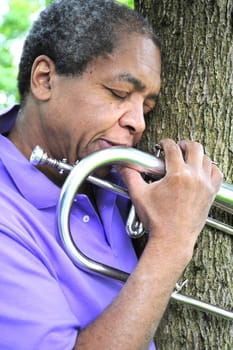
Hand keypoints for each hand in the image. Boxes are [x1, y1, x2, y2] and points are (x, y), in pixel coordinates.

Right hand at [120, 139, 222, 254]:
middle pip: (194, 147)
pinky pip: (217, 173)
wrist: (172, 239)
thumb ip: (130, 177)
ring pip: (207, 158)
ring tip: (188, 158)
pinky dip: (211, 167)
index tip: (163, 144)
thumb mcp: (140, 195)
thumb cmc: (158, 220)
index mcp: (177, 175)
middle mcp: (194, 177)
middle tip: (177, 148)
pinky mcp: (211, 194)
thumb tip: (122, 167)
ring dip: (197, 155)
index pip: (173, 148)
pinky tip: (203, 170)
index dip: (166, 142)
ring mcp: (205, 185)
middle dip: (184, 144)